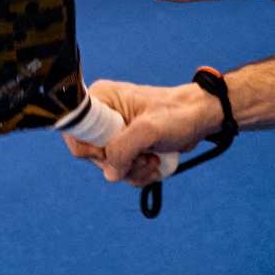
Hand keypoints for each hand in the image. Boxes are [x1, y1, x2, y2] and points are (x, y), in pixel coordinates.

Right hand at [63, 79, 222, 185]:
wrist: (200, 118)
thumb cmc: (177, 114)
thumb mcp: (148, 129)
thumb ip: (122, 150)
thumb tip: (111, 173)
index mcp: (99, 100)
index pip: (74, 132)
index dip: (91, 149)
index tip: (114, 150)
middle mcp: (101, 115)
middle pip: (91, 154)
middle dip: (119, 163)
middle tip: (142, 156)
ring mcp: (113, 132)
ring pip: (108, 166)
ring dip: (132, 171)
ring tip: (152, 160)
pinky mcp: (126, 146)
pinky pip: (120, 170)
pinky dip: (137, 173)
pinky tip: (154, 165)